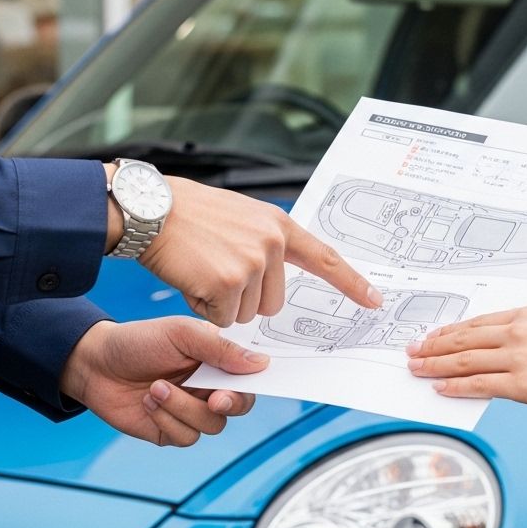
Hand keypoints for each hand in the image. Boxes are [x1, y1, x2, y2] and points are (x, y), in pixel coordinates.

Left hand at [60, 316, 267, 446]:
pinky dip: (167, 420)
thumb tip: (260, 364)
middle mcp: (208, 385)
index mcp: (216, 359)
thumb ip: (220, 348)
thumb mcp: (181, 334)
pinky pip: (185, 437)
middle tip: (212, 397)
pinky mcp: (170, 430)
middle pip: (238, 406)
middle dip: (226, 404)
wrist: (95, 364)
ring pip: (211, 425)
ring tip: (156, 387)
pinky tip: (148, 401)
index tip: (238, 385)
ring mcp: (190, 409)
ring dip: (183, 408)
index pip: (249, 377)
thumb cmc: (139, 341)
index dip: (252, 385)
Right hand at [138, 176, 381, 325]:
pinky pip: (223, 319)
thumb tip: (274, 281)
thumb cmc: (189, 214)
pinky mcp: (229, 283)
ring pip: (247, 315)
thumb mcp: (239, 216)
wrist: (151, 208)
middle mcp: (272, 243)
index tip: (374, 301)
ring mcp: (252, 263)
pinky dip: (204, 307)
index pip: (325, 258)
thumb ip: (264, 243)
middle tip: (216, 269)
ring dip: (222, 303)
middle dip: (244, 299)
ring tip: (201, 268)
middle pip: (273, 304)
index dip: (352, 283)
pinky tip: (191, 278)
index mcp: (278, 225)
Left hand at [407, 306, 526, 410]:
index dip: (448, 331)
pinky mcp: (523, 384)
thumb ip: (526, 334)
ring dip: (435, 365)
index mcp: (525, 314)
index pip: (475, 323)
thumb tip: (501, 351)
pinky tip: (439, 388)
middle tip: (411, 351)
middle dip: (432, 346)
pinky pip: (480, 385)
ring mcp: (518, 357)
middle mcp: (516, 332)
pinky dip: (455, 386)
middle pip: (463, 339)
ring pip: (464, 360)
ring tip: (415, 368)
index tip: (430, 336)